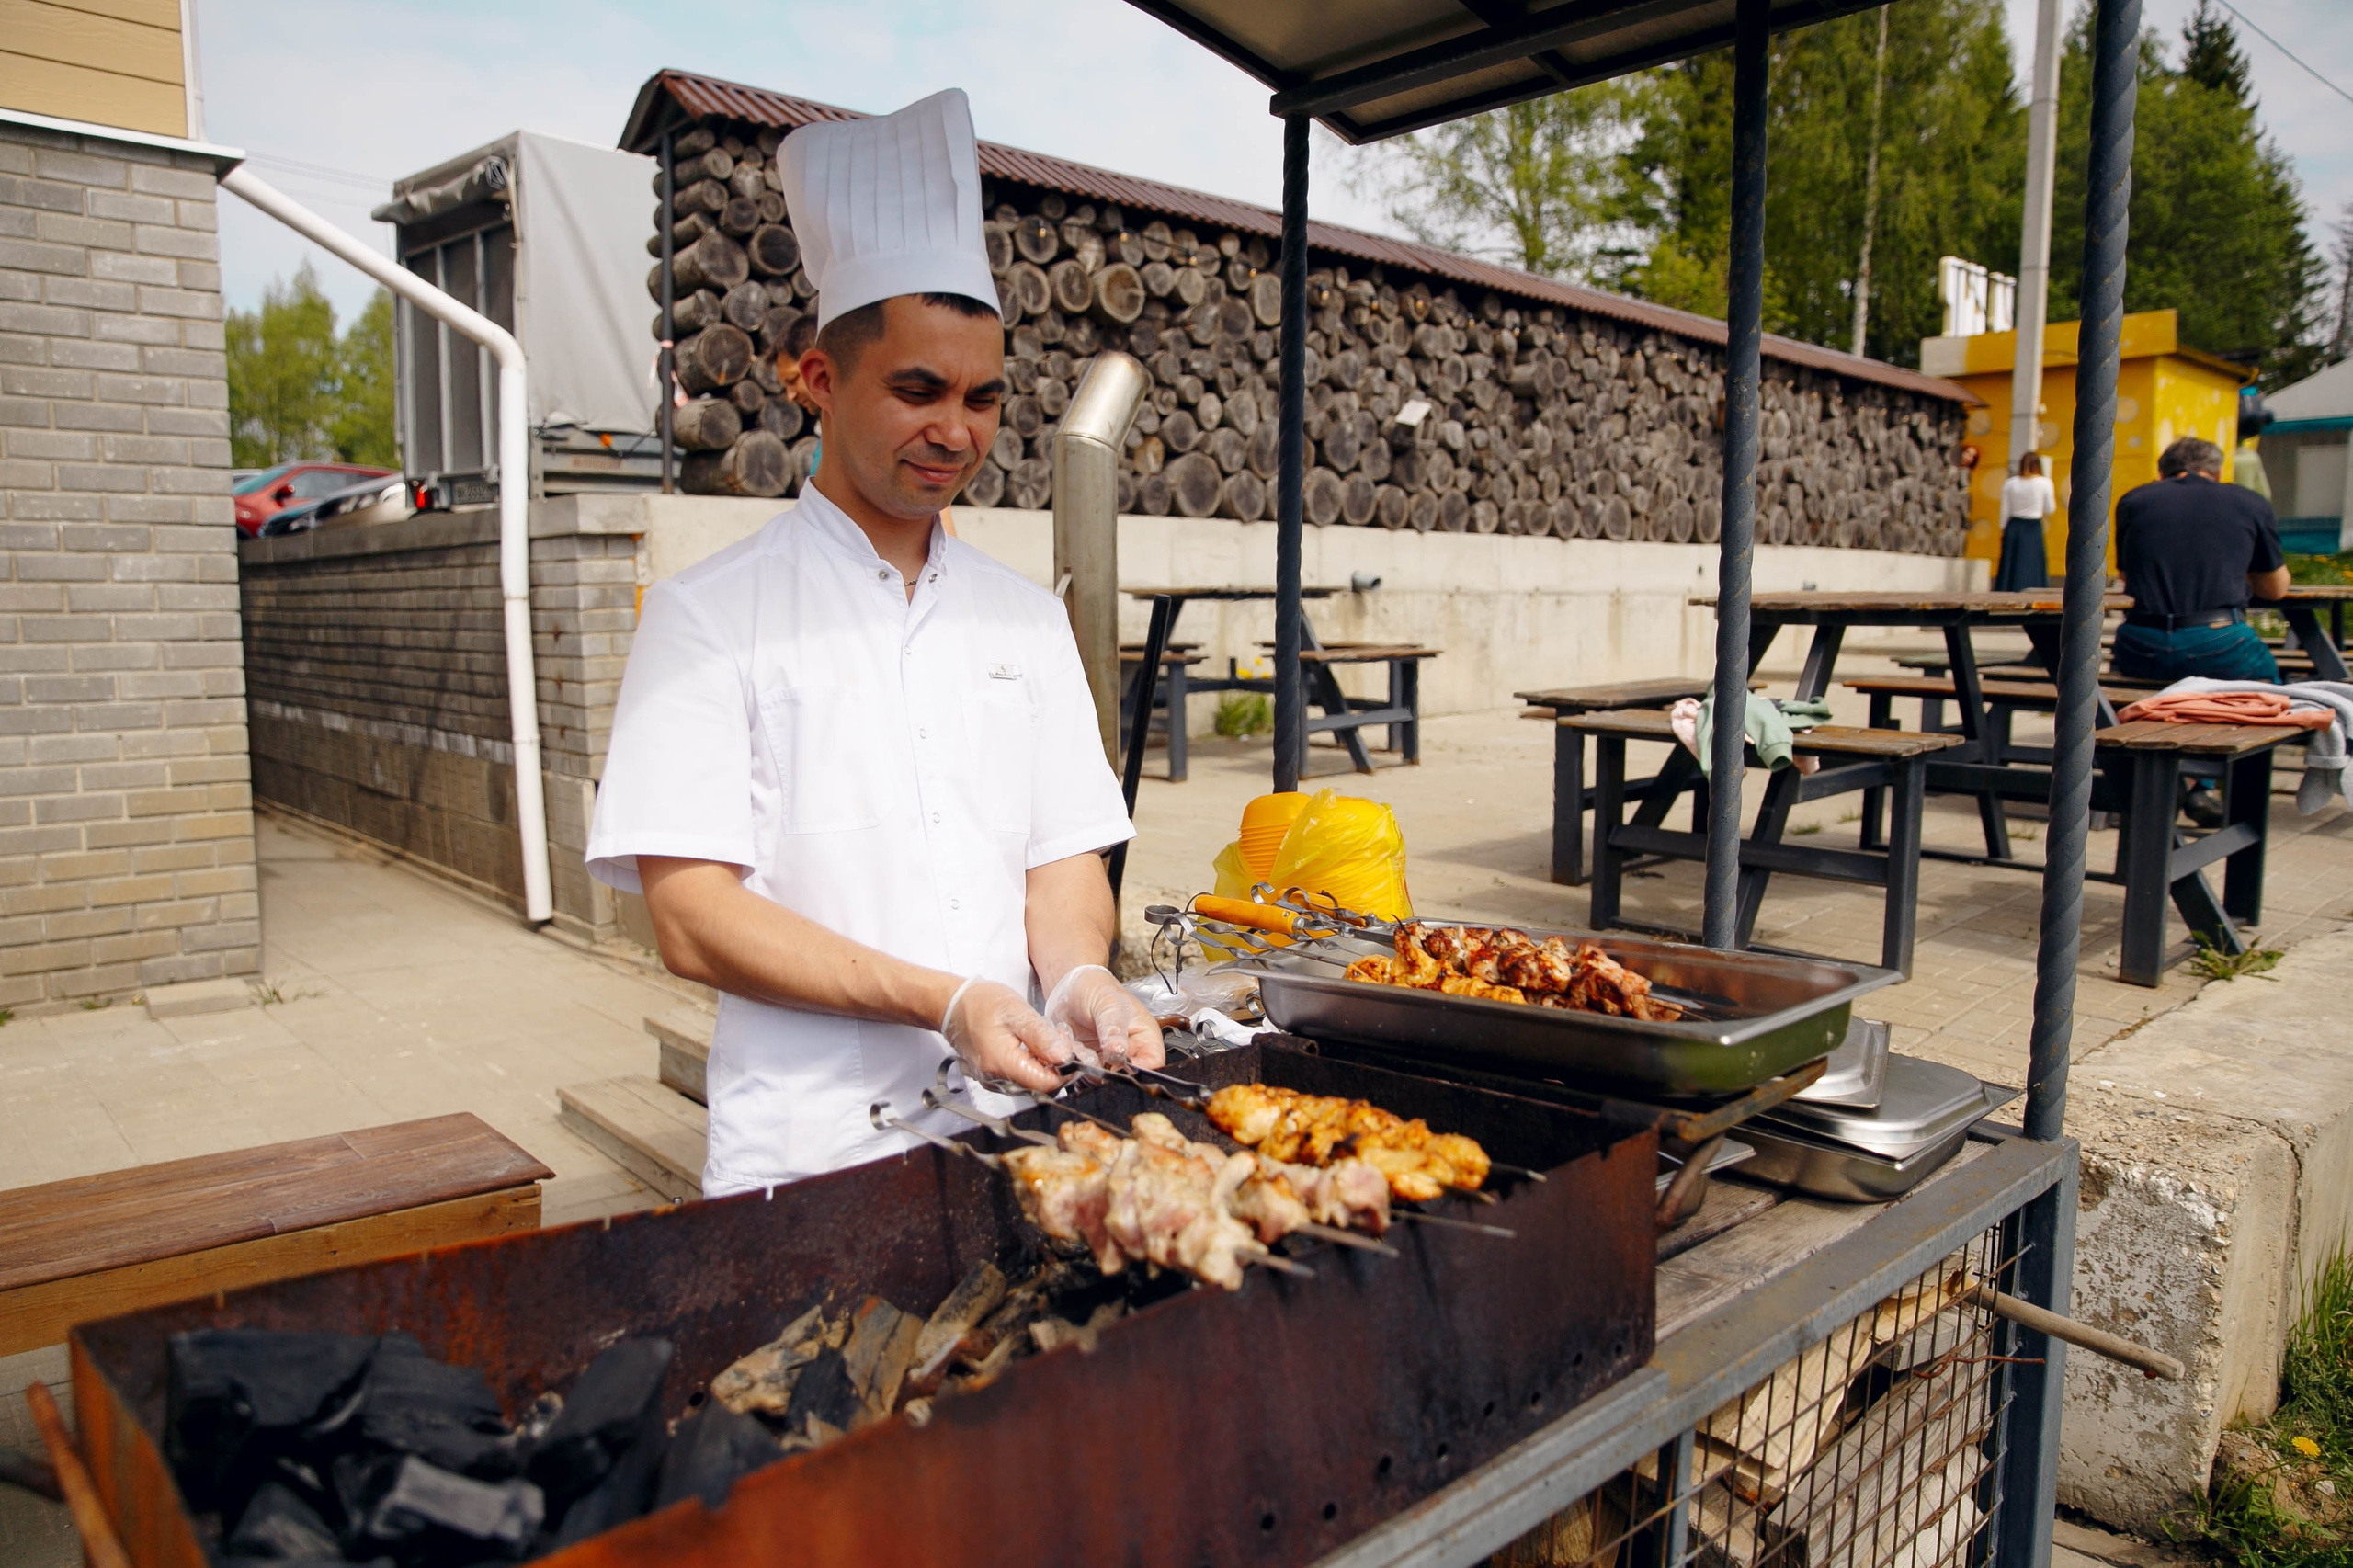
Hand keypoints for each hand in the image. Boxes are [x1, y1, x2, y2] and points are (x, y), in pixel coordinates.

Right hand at [939, 978, 1072, 1093]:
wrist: (952, 1005)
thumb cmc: (981, 1003)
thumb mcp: (1017, 1012)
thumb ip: (1042, 1037)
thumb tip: (1065, 1057)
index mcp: (1002, 1064)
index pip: (1046, 1084)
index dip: (1064, 1069)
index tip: (1068, 1048)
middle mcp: (996, 1080)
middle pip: (1041, 1087)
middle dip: (1056, 1066)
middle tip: (1057, 1037)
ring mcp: (993, 1081)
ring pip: (1033, 1084)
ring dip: (1046, 1064)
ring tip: (1044, 1037)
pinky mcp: (993, 1078)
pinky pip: (1021, 1079)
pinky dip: (1033, 1065)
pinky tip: (1033, 1045)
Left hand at [1043, 965, 1166, 1069]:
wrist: (1071, 988)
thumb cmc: (1098, 990)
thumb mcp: (1110, 1007)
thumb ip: (1114, 1031)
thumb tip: (1119, 1053)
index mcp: (1145, 1038)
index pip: (1152, 1063)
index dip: (1139, 1072)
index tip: (1117, 1068)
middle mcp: (1129, 1053)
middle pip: (1126, 1077)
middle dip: (1106, 1072)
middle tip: (1090, 1057)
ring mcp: (1107, 1060)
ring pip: (1100, 1079)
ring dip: (1085, 1065)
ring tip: (1075, 1043)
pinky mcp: (1088, 1062)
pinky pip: (1081, 1074)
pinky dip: (1071, 1062)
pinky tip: (1067, 1041)